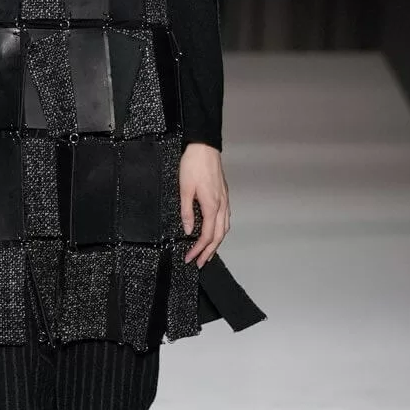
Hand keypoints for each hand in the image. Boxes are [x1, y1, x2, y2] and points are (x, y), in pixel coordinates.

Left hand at [179, 143, 229, 267]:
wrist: (204, 147)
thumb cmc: (194, 165)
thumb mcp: (184, 189)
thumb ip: (187, 212)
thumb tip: (189, 230)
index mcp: (212, 205)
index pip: (207, 235)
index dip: (199, 250)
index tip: (190, 258)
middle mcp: (221, 205)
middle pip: (219, 235)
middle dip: (209, 252)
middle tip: (199, 263)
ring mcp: (224, 200)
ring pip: (224, 228)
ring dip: (216, 243)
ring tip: (207, 253)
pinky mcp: (223, 195)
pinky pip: (225, 218)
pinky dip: (220, 230)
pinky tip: (215, 231)